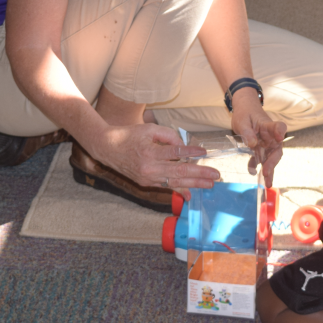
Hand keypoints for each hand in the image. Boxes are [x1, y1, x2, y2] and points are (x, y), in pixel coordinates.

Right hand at [94, 122, 220, 192]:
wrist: (107, 148)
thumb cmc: (129, 135)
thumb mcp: (149, 129)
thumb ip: (168, 136)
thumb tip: (184, 145)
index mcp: (149, 151)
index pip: (175, 152)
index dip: (191, 151)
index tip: (204, 152)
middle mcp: (149, 168)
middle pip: (179, 170)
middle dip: (200, 173)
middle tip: (216, 175)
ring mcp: (148, 178)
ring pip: (175, 181)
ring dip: (194, 183)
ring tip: (210, 184)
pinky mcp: (147, 182)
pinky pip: (166, 186)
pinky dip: (179, 189)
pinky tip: (191, 194)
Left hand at [229, 89, 285, 186]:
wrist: (244, 111)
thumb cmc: (244, 113)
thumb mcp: (242, 121)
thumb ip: (248, 132)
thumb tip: (253, 144)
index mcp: (268, 125)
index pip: (279, 127)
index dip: (281, 132)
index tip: (280, 137)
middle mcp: (271, 136)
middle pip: (276, 150)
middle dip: (272, 162)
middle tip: (266, 173)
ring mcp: (266, 143)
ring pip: (271, 158)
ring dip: (269, 170)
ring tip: (268, 183)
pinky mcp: (260, 148)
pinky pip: (261, 159)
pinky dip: (257, 166)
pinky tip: (252, 172)